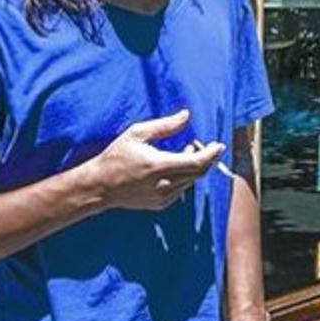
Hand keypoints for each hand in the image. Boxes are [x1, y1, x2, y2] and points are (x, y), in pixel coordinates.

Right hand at [91, 110, 224, 210]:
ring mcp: (163, 197)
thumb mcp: (137, 134)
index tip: (219, 144)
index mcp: (158, 166)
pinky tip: (174, 166)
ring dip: (194, 166)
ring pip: (191, 181)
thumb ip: (165, 125)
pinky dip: (185, 177)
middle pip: (198, 173)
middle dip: (205, 157)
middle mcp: (163, 185)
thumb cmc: (116, 156)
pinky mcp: (160, 204)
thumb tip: (187, 115)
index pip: (196, 162)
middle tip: (199, 143)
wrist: (100, 186)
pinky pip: (182, 189)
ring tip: (185, 151)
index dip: (211, 153)